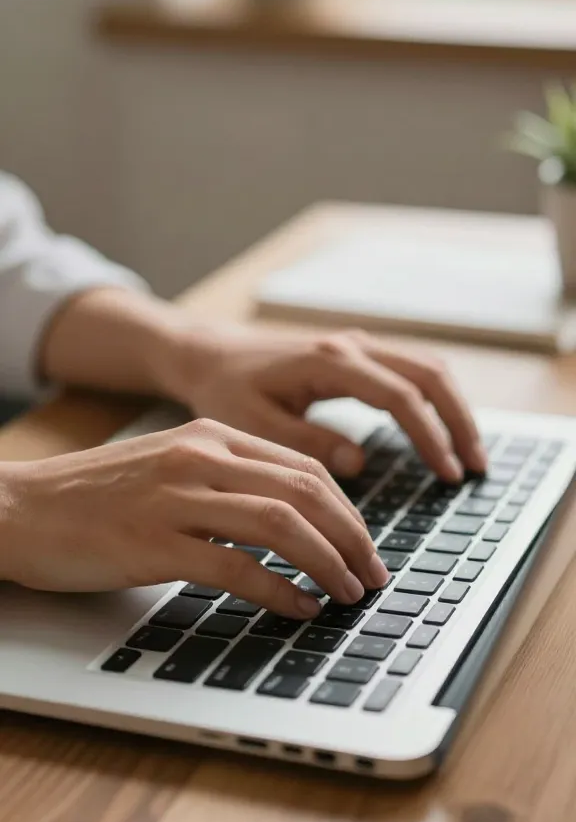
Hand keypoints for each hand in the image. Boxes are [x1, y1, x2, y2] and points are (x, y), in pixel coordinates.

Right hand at [0, 419, 387, 616]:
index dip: (348, 512)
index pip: (304, 468)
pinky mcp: (153, 542)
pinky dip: (279, 590)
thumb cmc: (97, 496)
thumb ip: (228, 482)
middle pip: (305, 492)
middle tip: (372, 576)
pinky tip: (298, 608)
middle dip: (352, 539)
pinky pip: (236, 566)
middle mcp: (200, 458)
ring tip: (347, 594)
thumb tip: (293, 520)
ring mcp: (176, 498)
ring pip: (281, 524)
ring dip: (327, 563)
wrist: (20, 507)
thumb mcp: (170, 468)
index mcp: (211, 437)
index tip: (366, 547)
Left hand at [155, 324, 486, 482]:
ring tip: (469, 456)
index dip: (430, 437)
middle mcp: (351, 346)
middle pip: (429, 374)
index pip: (400, 396)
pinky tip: (441, 433)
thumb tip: (358, 462)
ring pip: (427, 368)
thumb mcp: (253, 423)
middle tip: (475, 468)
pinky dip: (435, 400)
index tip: (448, 475)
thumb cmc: (225, 390)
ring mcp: (357, 346)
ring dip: (454, 409)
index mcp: (329, 361)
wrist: (209, 355)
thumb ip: (305, 442)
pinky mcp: (357, 355)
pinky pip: (411, 371)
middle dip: (458, 421)